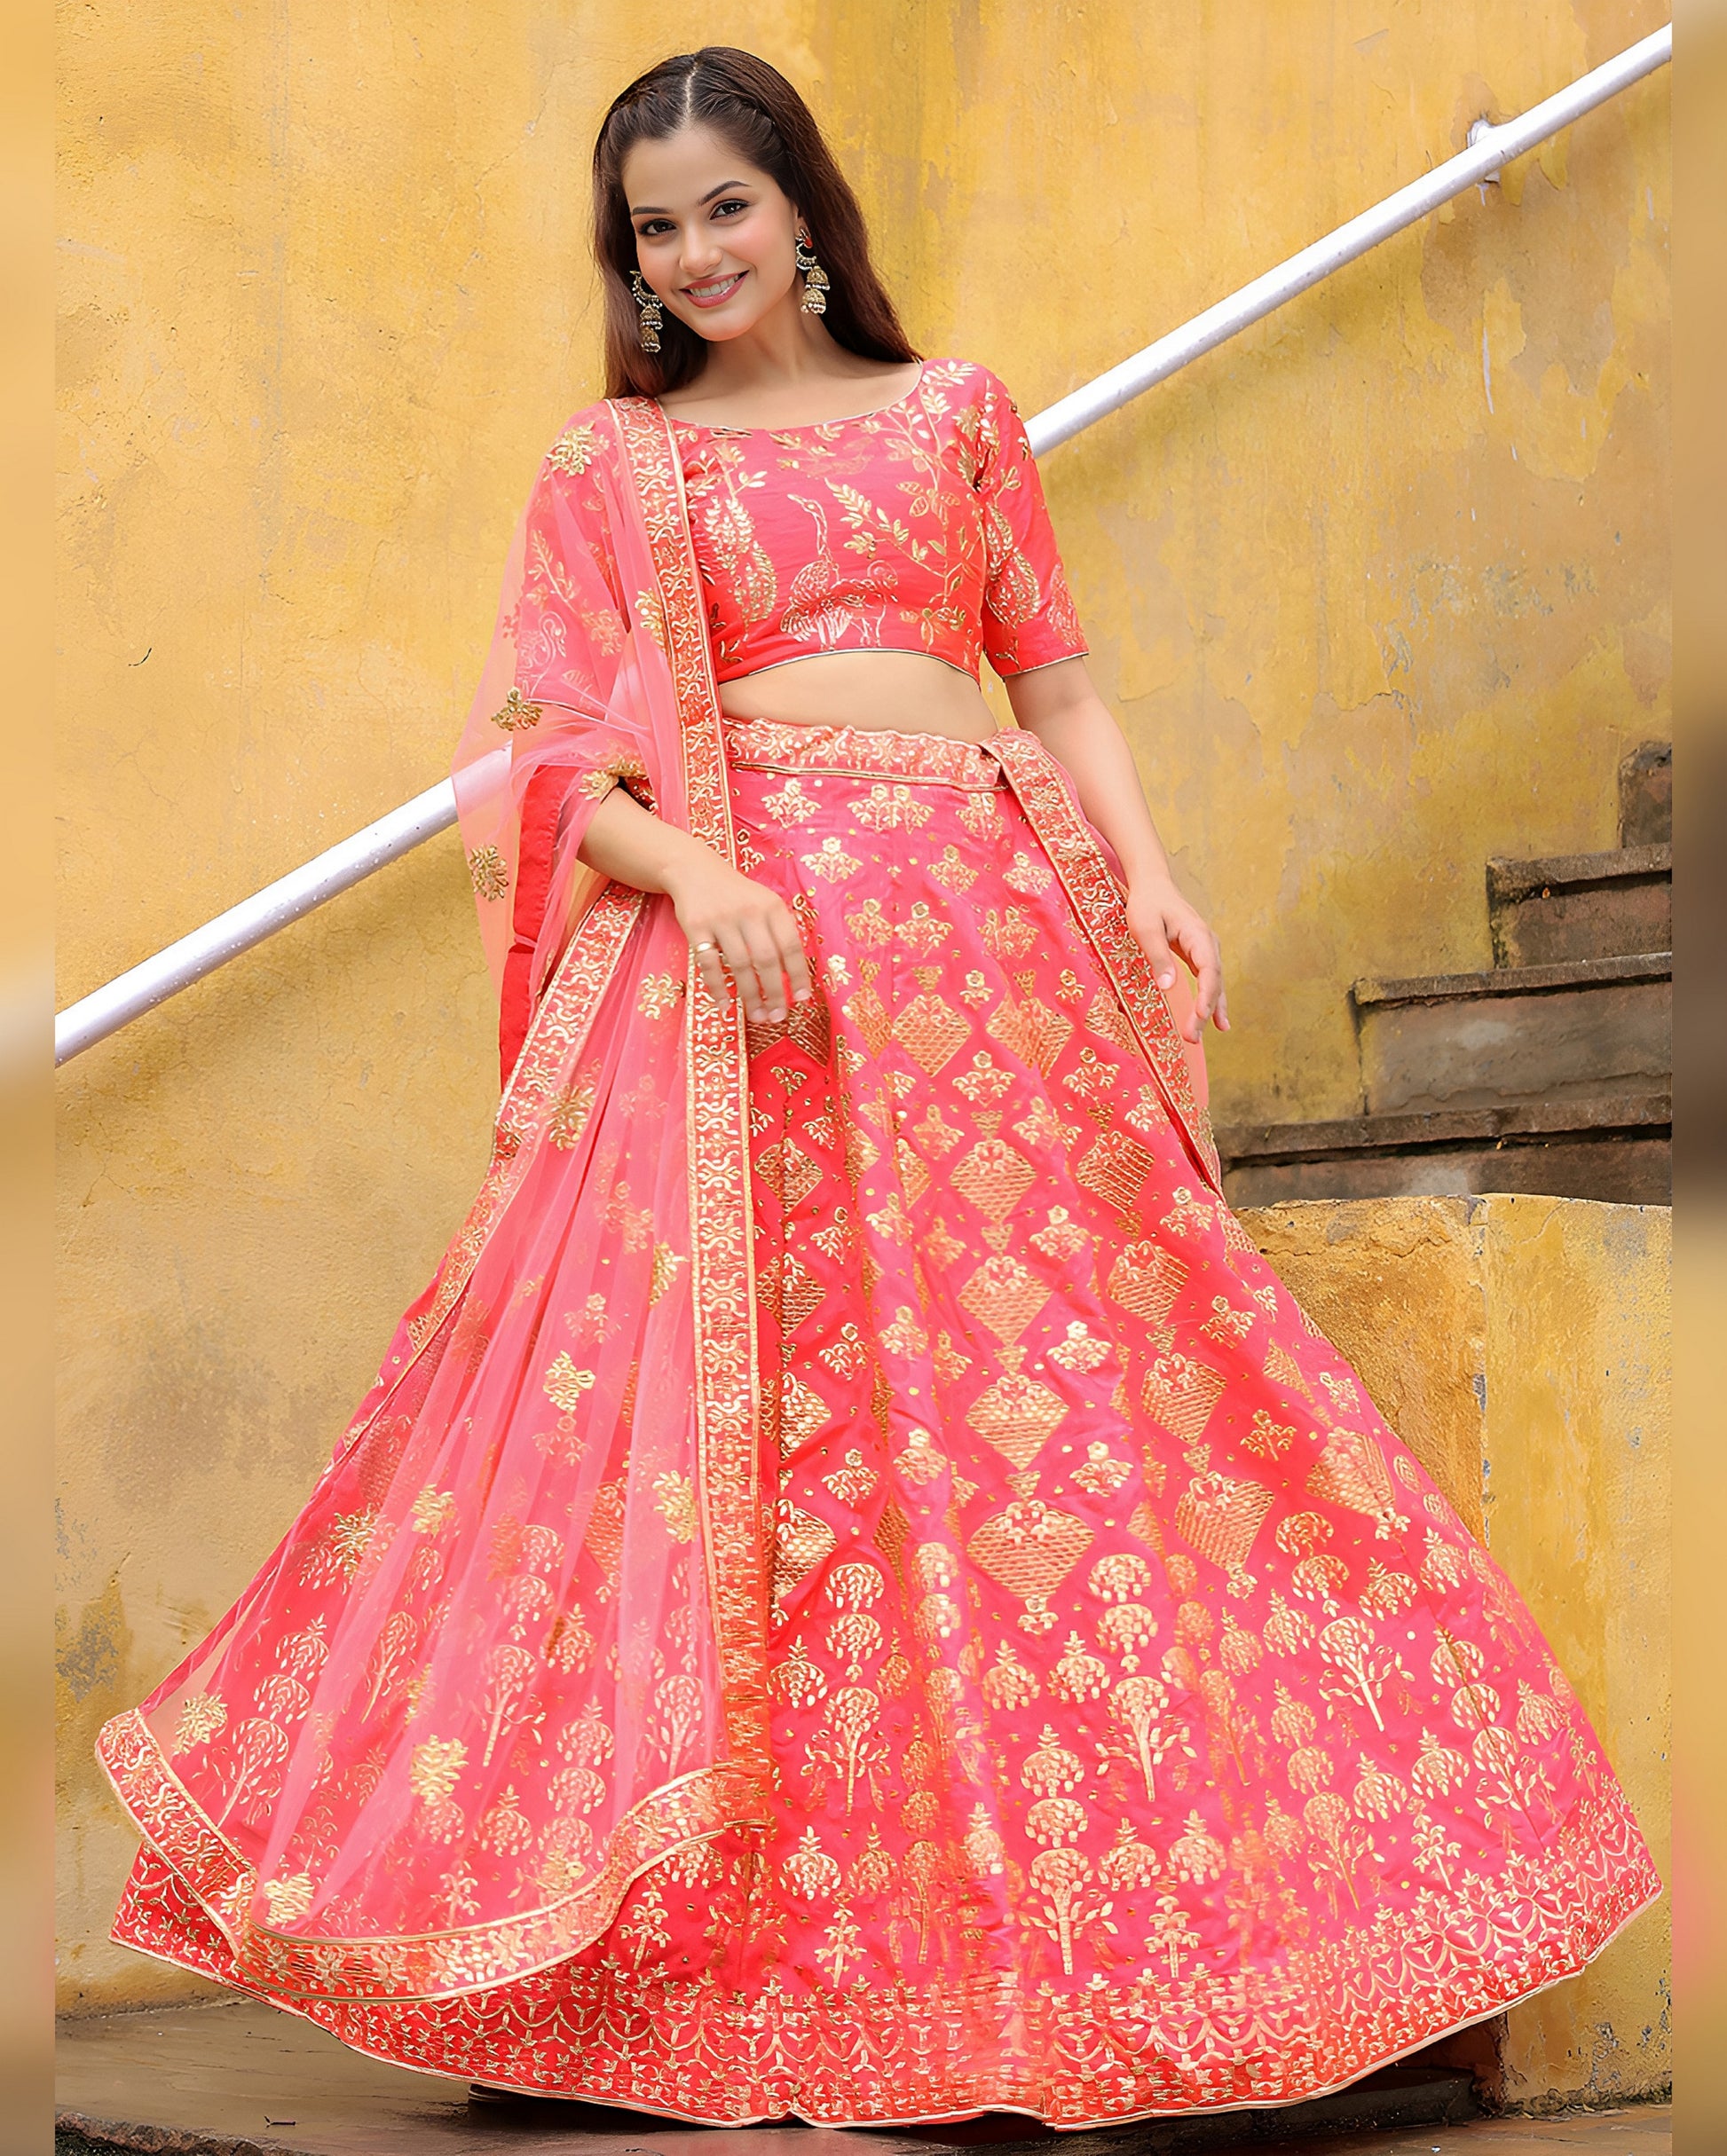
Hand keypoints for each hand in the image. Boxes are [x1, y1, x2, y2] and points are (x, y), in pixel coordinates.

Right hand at [666, 855, 812, 1023]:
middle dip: (774, 992)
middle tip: (777, 1016)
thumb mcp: (764, 903)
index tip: (801, 999)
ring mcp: (721, 919)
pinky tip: (725, 1005)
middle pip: (766, 959)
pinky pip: (708, 964)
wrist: (695, 870)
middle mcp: (749, 912)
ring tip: (756, 1016)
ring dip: (749, 995)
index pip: (791, 945)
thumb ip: (779, 932)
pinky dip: (718, 988)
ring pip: (739, 964)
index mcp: (772, 907)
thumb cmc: (737, 895)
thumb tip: (793, 977)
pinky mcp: (696, 927)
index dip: (798, 975)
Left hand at [1124, 881, 1227, 1041]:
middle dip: (1205, 1011)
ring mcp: (1206, 950)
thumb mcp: (1145, 927)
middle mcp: (1208, 944)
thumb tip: (1167, 987)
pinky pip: (1209, 982)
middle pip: (1213, 982)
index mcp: (1198, 935)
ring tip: (1203, 1036)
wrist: (1152, 886)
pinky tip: (1215, 1021)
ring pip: (1214, 984)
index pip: (1209, 970)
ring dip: (1210, 1011)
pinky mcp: (1199, 956)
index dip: (1207, 995)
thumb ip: (1157, 956)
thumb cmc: (1147, 904)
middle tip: (1193, 1037)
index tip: (1200, 1017)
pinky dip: (1211, 1002)